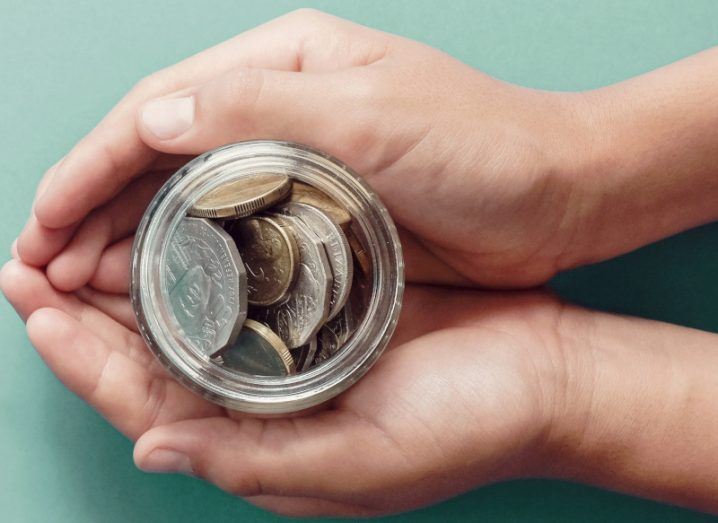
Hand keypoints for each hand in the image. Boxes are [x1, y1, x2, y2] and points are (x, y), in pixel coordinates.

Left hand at [0, 259, 567, 516]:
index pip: (144, 401)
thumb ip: (254, 464)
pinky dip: (203, 252)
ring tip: (82, 233)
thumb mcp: (358, 467)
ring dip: (133, 274)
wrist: (544, 373)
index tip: (34, 305)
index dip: (81, 357)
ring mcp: (295, 344)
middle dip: (85, 310)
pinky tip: (175, 220)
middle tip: (30, 257)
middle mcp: (267, 394)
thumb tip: (152, 452)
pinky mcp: (326, 302)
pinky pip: (246, 276)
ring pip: (190, 310)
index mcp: (262, 440)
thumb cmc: (465, 427)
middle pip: (152, 353)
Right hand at [16, 9, 588, 289]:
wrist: (558, 193)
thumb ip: (261, 111)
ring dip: (133, 238)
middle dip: (97, 206)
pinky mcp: (323, 211)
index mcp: (286, 65)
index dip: (92, 163)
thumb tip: (153, 119)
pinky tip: (163, 289)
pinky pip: (236, 233)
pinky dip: (190, 259)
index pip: (161, 107)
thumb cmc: (484, 147)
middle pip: (163, 154)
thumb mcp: (373, 117)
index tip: (44, 218)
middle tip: (44, 264)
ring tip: (83, 283)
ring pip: (192, 197)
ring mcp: (300, 162)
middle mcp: (283, 107)